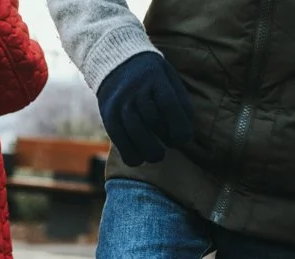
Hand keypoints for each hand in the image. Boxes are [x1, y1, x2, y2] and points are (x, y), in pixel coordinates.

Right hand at [97, 52, 193, 166]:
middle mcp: (135, 89)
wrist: (117, 62)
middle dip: (164, 137)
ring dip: (148, 149)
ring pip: (133, 130)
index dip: (178, 126)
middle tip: (171, 145)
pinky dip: (129, 153)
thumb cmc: (152, 77)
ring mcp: (120, 102)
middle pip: (151, 118)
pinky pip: (118, 138)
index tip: (183, 139)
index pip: (169, 104)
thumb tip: (185, 136)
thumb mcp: (170, 80)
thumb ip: (181, 104)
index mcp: (155, 77)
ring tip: (157, 156)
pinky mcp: (108, 115)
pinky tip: (139, 159)